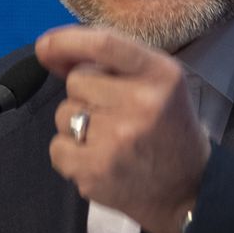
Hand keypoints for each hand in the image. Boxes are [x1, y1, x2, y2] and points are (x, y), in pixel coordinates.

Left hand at [36, 25, 208, 232]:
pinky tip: (98, 160)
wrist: (188, 192)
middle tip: (114, 116)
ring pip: (63, 113)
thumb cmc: (166, 129)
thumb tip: (48, 51)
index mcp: (161, 74)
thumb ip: (110, 61)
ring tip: (110, 140)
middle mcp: (142, 103)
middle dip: (86, 95)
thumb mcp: (158, 83)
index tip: (45, 46)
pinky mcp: (97, 170)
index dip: (66, 40)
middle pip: (77, 80)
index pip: (102, 43)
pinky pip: (57, 147)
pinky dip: (70, 154)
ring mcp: (118, 139)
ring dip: (77, 125)